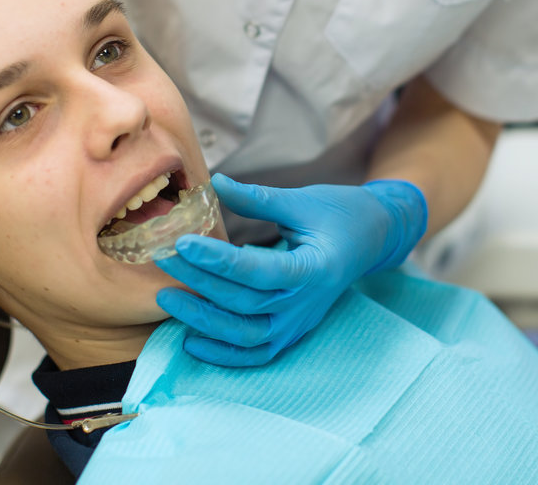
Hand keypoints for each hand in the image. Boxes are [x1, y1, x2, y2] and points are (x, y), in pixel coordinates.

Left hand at [154, 173, 426, 365]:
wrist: (372, 238)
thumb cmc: (339, 213)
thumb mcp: (302, 200)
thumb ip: (257, 198)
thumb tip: (214, 183)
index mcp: (314, 268)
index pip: (258, 271)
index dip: (218, 261)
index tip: (183, 242)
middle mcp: (306, 304)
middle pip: (245, 303)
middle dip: (200, 283)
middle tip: (165, 259)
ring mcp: (299, 322)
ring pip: (246, 336)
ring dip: (203, 321)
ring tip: (168, 297)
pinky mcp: (292, 331)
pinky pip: (257, 353)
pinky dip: (224, 355)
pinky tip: (191, 340)